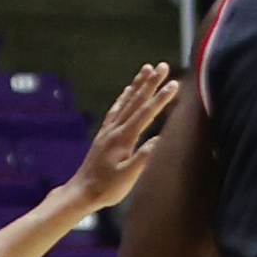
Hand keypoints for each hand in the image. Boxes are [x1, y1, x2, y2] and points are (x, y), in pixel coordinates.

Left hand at [61, 62, 183, 212]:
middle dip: (150, 82)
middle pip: (135, 101)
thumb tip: (159, 139)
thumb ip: (142, 158)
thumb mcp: (127, 177)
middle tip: (163, 65)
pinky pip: (116, 109)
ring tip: (147, 69)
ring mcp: (108, 130)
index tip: (174, 84)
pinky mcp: (104, 134)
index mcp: (123, 138)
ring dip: (137, 84)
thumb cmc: (107, 188)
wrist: (81, 191)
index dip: (160, 98)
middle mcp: (115, 129)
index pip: (145, 113)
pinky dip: (124, 97)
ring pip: (125, 101)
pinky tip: (128, 90)